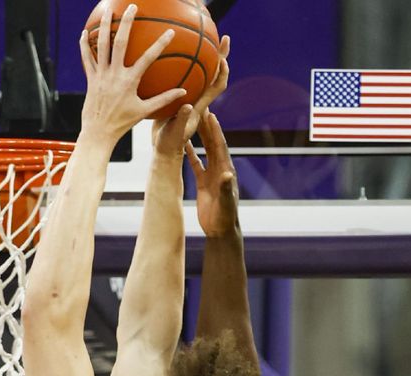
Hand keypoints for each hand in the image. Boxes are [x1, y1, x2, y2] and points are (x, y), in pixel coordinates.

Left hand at [79, 4, 186, 145]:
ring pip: (101, 45)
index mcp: (129, 82)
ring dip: (104, 26)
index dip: (160, 44)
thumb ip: (163, 99)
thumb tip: (183, 92)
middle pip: (120, 42)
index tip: (170, 32)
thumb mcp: (144, 111)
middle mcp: (114, 75)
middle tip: (132, 7)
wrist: (99, 132)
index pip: (148, 58)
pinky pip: (86, 57)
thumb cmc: (123, 123)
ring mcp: (101, 75)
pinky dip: (85, 44)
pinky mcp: (90, 78)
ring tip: (108, 11)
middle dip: (127, 23)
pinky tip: (85, 32)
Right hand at [152, 36, 230, 155]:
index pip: (217, 87)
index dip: (222, 74)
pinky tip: (174, 53)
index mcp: (200, 106)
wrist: (164, 148)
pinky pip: (183, 76)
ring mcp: (188, 97)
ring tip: (205, 37)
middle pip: (213, 73)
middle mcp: (197, 98)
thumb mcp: (176, 132)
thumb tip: (187, 105)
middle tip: (224, 37)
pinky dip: (184, 63)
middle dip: (220, 56)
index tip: (223, 60)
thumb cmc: (170, 143)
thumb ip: (181, 120)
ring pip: (200, 72)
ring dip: (205, 55)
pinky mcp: (178, 97)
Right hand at [185, 112, 238, 236]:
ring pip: (204, 150)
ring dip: (199, 135)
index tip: (210, 114)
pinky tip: (184, 143)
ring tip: (191, 120)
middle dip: (207, 126)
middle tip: (200, 109)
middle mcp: (220, 169)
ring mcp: (211, 175)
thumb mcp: (224, 203)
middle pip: (212, 143)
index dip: (215, 130)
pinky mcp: (203, 182)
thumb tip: (227, 174)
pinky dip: (191, 153)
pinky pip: (196, 163)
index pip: (219, 146)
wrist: (220, 230)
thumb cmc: (224, 218)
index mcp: (225, 170)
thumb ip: (225, 188)